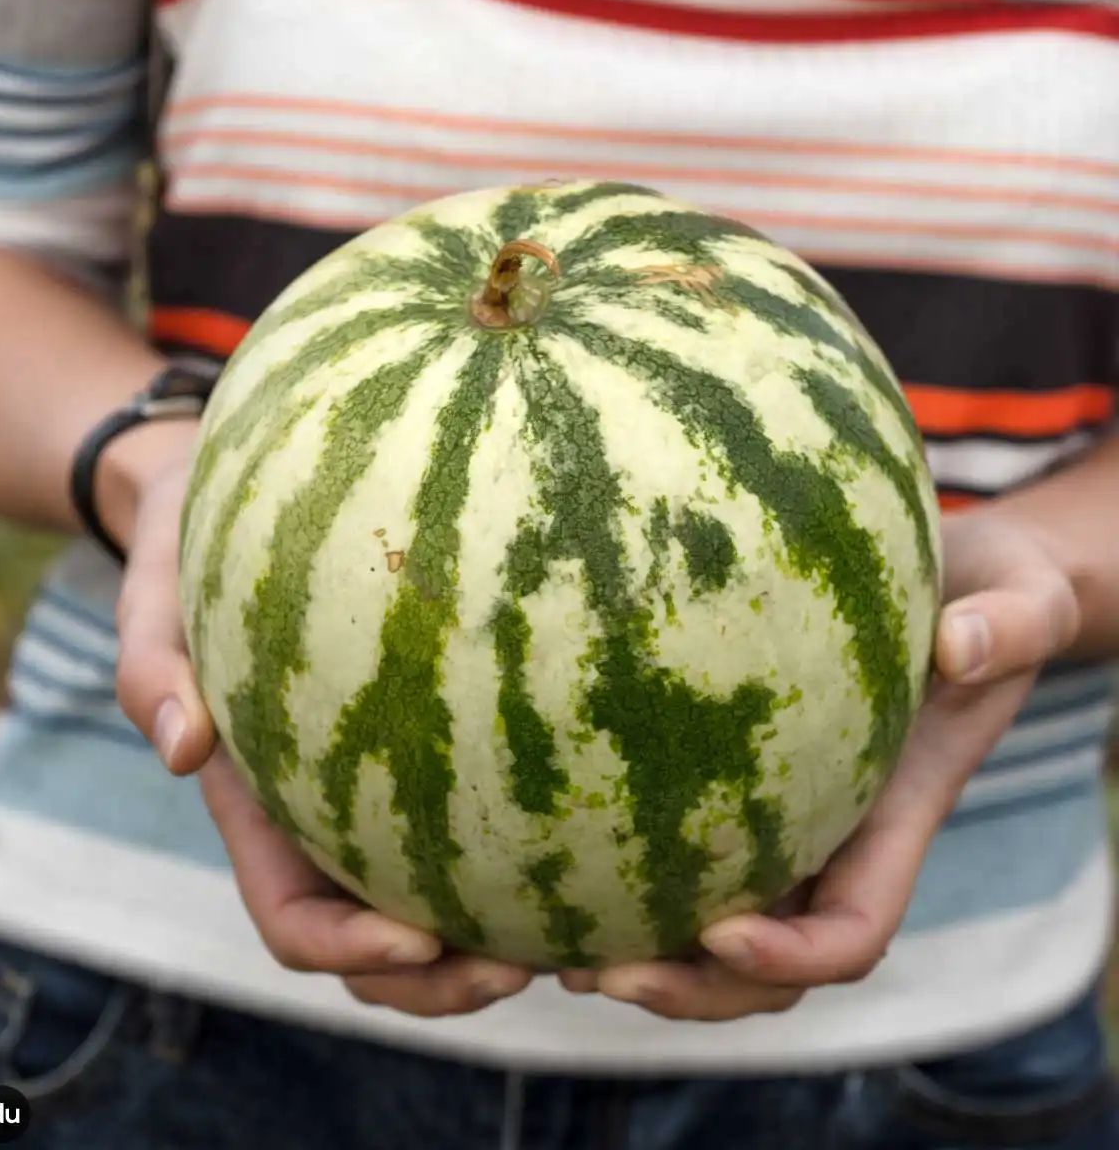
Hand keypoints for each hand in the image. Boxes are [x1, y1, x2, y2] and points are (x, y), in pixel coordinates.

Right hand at [114, 457, 531, 1015]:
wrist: (234, 514)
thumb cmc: (192, 555)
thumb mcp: (154, 596)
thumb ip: (152, 667)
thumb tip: (183, 750)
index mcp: (260, 812)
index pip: (297, 920)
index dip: (350, 951)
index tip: (419, 940)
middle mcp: (323, 823)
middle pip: (377, 949)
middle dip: (441, 981)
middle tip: (525, 967)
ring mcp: (379, 799)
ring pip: (436, 910)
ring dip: (494, 944)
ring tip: (574, 938)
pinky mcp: (432, 753)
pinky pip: (476, 829)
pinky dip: (521, 862)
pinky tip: (589, 839)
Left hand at [560, 509, 1081, 1018]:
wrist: (966, 588)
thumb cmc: (991, 598)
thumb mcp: (1018, 600)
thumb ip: (1009, 626)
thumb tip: (960, 647)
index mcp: (893, 822)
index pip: (851, 931)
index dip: (790, 955)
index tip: (718, 933)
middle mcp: (835, 842)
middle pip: (770, 967)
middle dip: (692, 988)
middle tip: (598, 974)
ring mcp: (790, 825)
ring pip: (720, 935)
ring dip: (647, 960)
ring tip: (560, 957)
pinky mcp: (745, 788)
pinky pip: (688, 858)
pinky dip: (629, 883)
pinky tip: (557, 864)